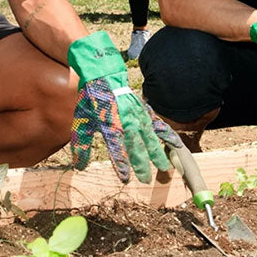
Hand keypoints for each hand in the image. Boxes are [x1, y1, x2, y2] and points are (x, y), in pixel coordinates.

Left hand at [67, 31, 172, 183]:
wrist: (104, 76)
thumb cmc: (92, 101)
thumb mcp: (82, 122)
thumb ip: (82, 145)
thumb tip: (79, 167)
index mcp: (109, 125)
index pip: (116, 149)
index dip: (121, 164)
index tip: (125, 179)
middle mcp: (126, 121)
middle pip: (136, 146)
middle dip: (142, 164)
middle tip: (145, 180)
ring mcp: (139, 116)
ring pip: (150, 138)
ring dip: (158, 154)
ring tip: (165, 169)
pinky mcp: (145, 111)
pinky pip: (159, 125)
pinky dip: (168, 135)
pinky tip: (177, 145)